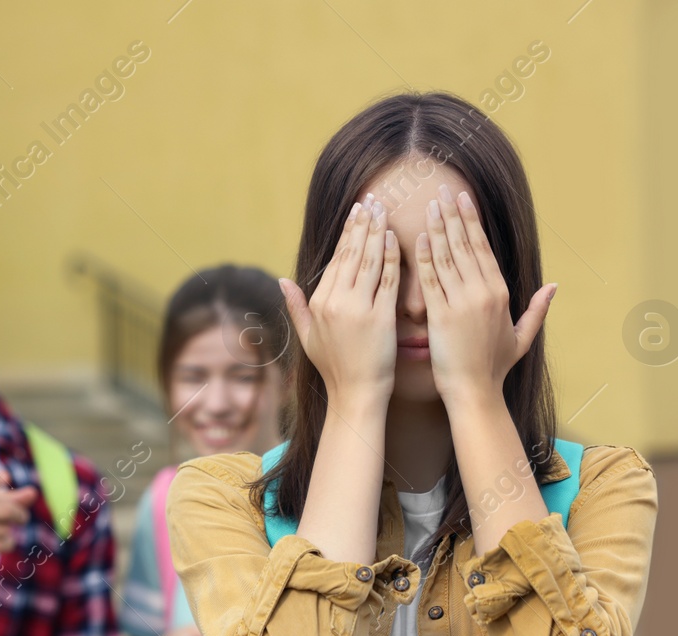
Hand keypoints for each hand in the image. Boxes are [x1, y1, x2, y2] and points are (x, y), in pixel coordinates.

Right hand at [0, 472, 39, 571]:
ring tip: (6, 530)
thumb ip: (9, 496)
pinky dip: (8, 543)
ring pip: (3, 531)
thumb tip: (34, 493)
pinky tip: (3, 540)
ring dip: (11, 531)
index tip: (6, 476)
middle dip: (20, 515)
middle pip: (4, 512)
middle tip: (24, 517)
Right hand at [279, 193, 401, 405]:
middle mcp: (336, 303)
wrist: (356, 394)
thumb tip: (281, 281)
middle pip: (351, 254)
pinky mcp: (381, 317)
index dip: (347, 234)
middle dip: (362, 224)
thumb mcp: (307, 337)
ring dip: (377, 233)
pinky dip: (392, 257)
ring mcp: (358, 309)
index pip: (335, 260)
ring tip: (383, 210)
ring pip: (369, 261)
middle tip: (371, 200)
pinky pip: (387, 280)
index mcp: (319, 303)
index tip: (356, 212)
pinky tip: (396, 238)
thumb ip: (296, 306)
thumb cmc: (334, 368)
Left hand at [417, 184, 555, 404]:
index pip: (484, 249)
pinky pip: (432, 281)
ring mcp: (462, 303)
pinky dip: (425, 258)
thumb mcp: (522, 338)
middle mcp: (483, 293)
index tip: (464, 201)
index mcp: (501, 293)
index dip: (472, 223)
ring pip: (448, 258)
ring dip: (438, 229)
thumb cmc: (494, 368)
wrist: (475, 393)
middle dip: (453, 216)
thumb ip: (537, 310)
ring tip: (428, 206)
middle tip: (442, 192)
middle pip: (466, 246)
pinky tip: (418, 238)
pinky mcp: (441, 316)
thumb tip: (554, 286)